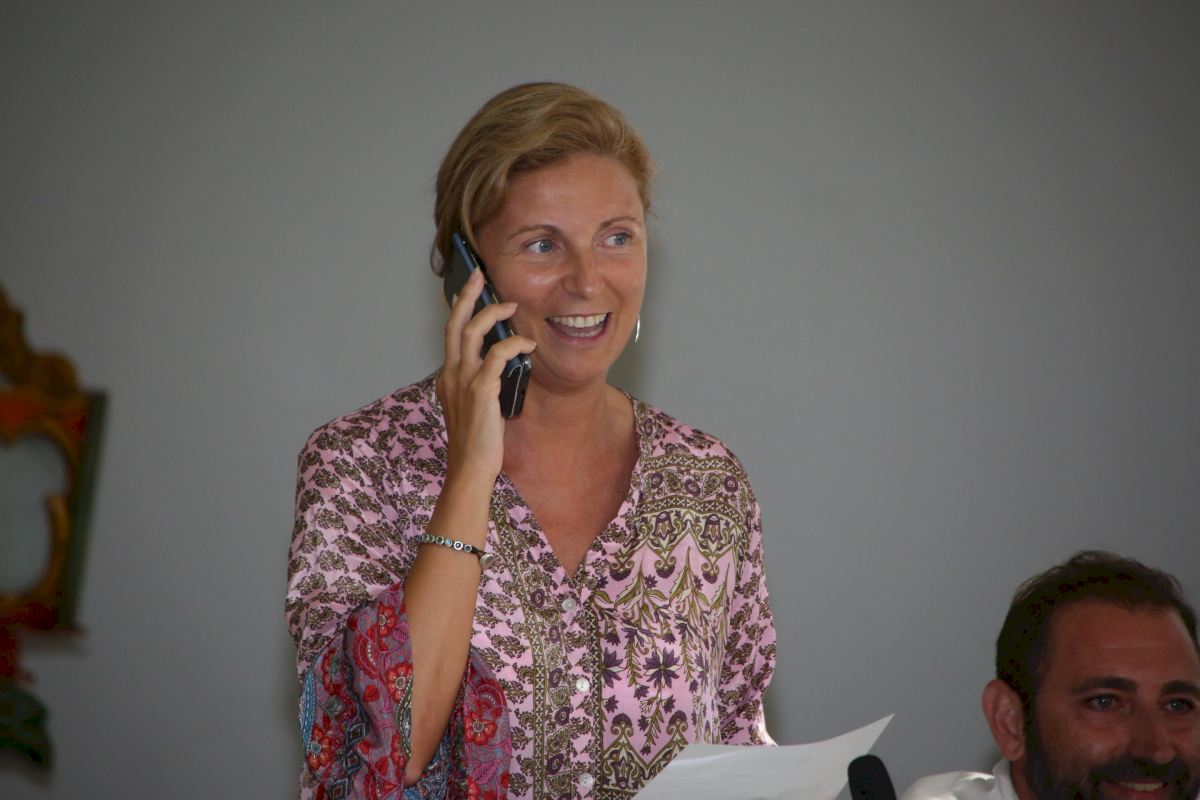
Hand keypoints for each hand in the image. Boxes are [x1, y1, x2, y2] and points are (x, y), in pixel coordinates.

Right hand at [436, 268, 535, 483]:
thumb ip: (485, 384)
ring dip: (492, 312)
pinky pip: (498, 355)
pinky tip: (528, 344)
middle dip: (467, 294)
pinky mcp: (481, 390)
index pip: (451, 333)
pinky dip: (514, 344)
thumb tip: (505, 366)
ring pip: (473, 331)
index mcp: (448, 377)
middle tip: (478, 274)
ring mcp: (464, 380)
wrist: (469, 469)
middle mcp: (451, 373)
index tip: (469, 290)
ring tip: (510, 305)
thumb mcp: (477, 407)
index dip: (460, 308)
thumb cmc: (476, 443)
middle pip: (455, 322)